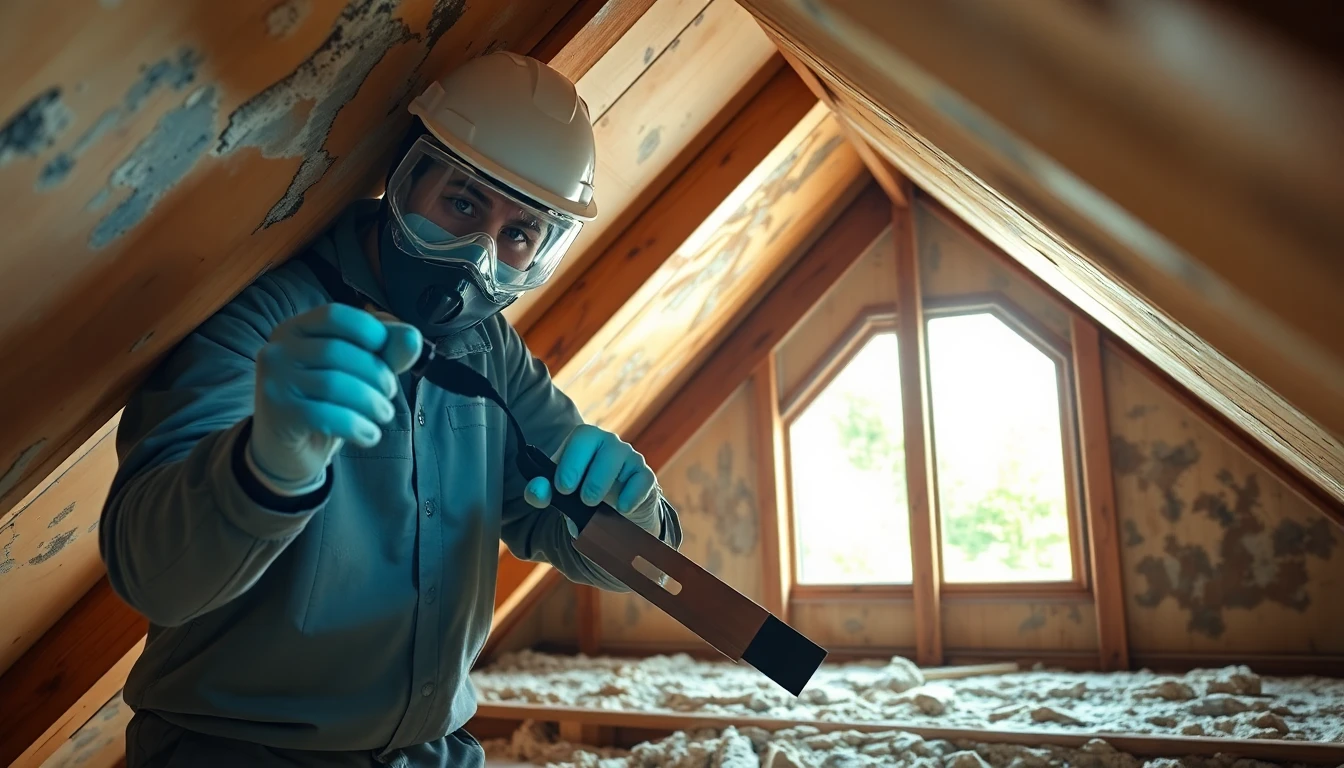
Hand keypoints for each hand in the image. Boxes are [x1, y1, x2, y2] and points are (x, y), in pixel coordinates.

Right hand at [249, 304, 422, 488]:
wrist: (289, 450)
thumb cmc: (326, 402)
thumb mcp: (359, 373)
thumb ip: (387, 352)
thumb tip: (413, 336)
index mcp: (298, 328)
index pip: (336, 315)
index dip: (372, 331)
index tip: (389, 357)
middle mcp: (278, 349)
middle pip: (337, 351)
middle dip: (376, 374)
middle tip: (389, 394)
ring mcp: (274, 380)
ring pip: (333, 384)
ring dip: (371, 402)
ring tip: (383, 414)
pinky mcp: (278, 412)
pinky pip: (324, 415)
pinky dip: (356, 426)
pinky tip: (369, 435)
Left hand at [523, 424, 660, 536]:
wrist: (615, 517)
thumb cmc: (583, 497)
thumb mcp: (560, 496)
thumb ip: (542, 492)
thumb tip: (536, 491)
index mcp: (585, 443)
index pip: (581, 437)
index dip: (571, 461)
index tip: (562, 488)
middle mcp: (608, 444)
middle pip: (604, 442)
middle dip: (590, 472)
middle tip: (581, 498)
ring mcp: (629, 458)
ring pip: (622, 457)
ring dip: (604, 481)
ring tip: (593, 503)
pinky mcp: (645, 477)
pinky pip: (643, 478)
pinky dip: (632, 494)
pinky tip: (622, 509)